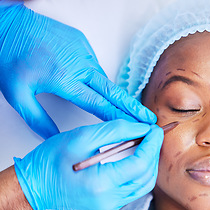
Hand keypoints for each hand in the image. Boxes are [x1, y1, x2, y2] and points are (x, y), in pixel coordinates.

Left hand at [0, 4, 155, 138]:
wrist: (8, 25)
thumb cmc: (9, 56)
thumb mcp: (16, 94)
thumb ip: (36, 119)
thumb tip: (53, 137)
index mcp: (65, 80)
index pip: (99, 105)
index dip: (120, 118)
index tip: (136, 126)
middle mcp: (79, 65)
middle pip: (113, 91)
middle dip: (133, 107)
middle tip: (149, 118)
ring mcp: (82, 51)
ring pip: (102, 78)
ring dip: (113, 93)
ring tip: (124, 107)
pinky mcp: (82, 42)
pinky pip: (94, 64)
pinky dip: (96, 76)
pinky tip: (93, 83)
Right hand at [13, 120, 162, 209]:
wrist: (34, 185)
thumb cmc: (50, 161)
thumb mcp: (82, 137)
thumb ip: (116, 131)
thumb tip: (141, 127)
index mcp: (101, 184)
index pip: (140, 164)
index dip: (152, 145)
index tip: (155, 129)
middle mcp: (109, 199)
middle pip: (146, 175)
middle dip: (154, 152)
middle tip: (153, 133)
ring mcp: (110, 205)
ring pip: (144, 184)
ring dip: (149, 163)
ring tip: (147, 143)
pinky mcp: (109, 204)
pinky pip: (135, 189)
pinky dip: (140, 172)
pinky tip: (137, 156)